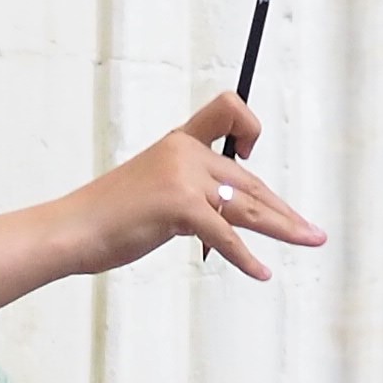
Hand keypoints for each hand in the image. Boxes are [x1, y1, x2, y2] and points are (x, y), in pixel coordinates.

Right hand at [60, 95, 323, 280]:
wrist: (70, 230)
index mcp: (179, 142)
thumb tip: (218, 215)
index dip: (249, 128)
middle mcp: (185, 152)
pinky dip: (245, 257)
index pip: (227, 110)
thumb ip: (186, 192)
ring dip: (284, 227)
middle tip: (312, 231)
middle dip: (283, 210)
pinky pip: (225, 234)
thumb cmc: (106, 219)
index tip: (250, 156)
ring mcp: (182, 177)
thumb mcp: (152, 191)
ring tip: (311, 240)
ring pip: (247, 204)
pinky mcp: (178, 205)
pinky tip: (262, 273)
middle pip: (248, 180)